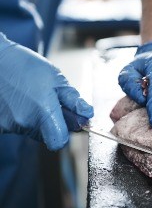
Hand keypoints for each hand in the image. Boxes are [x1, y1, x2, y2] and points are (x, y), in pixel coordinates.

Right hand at [0, 34, 93, 149]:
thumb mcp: (56, 78)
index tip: (67, 123)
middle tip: (49, 104)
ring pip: (32, 132)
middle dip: (53, 124)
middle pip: (47, 136)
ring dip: (37, 121)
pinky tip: (20, 102)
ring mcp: (9, 125)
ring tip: (32, 99)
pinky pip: (17, 127)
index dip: (66, 134)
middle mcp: (25, 122)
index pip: (59, 141)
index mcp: (43, 112)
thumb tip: (87, 114)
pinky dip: (22, 118)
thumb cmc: (25, 65)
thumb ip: (73, 100)